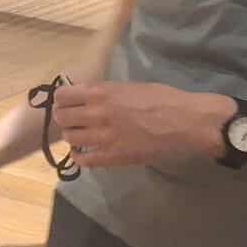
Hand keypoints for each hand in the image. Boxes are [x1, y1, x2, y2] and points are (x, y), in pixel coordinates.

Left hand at [51, 82, 231, 168]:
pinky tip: (84, 153)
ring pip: (70, 137)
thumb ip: (105, 91)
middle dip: (64, 117)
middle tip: (72, 120)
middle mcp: (97, 113)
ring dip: (72, 136)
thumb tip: (86, 95)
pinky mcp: (113, 156)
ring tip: (80, 135)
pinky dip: (79, 156)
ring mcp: (103, 136)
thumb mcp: (129, 86)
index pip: (62, 96)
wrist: (185, 121)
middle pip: (61, 117)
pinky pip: (84, 160)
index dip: (61, 99)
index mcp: (101, 92)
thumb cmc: (162, 99)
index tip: (66, 102)